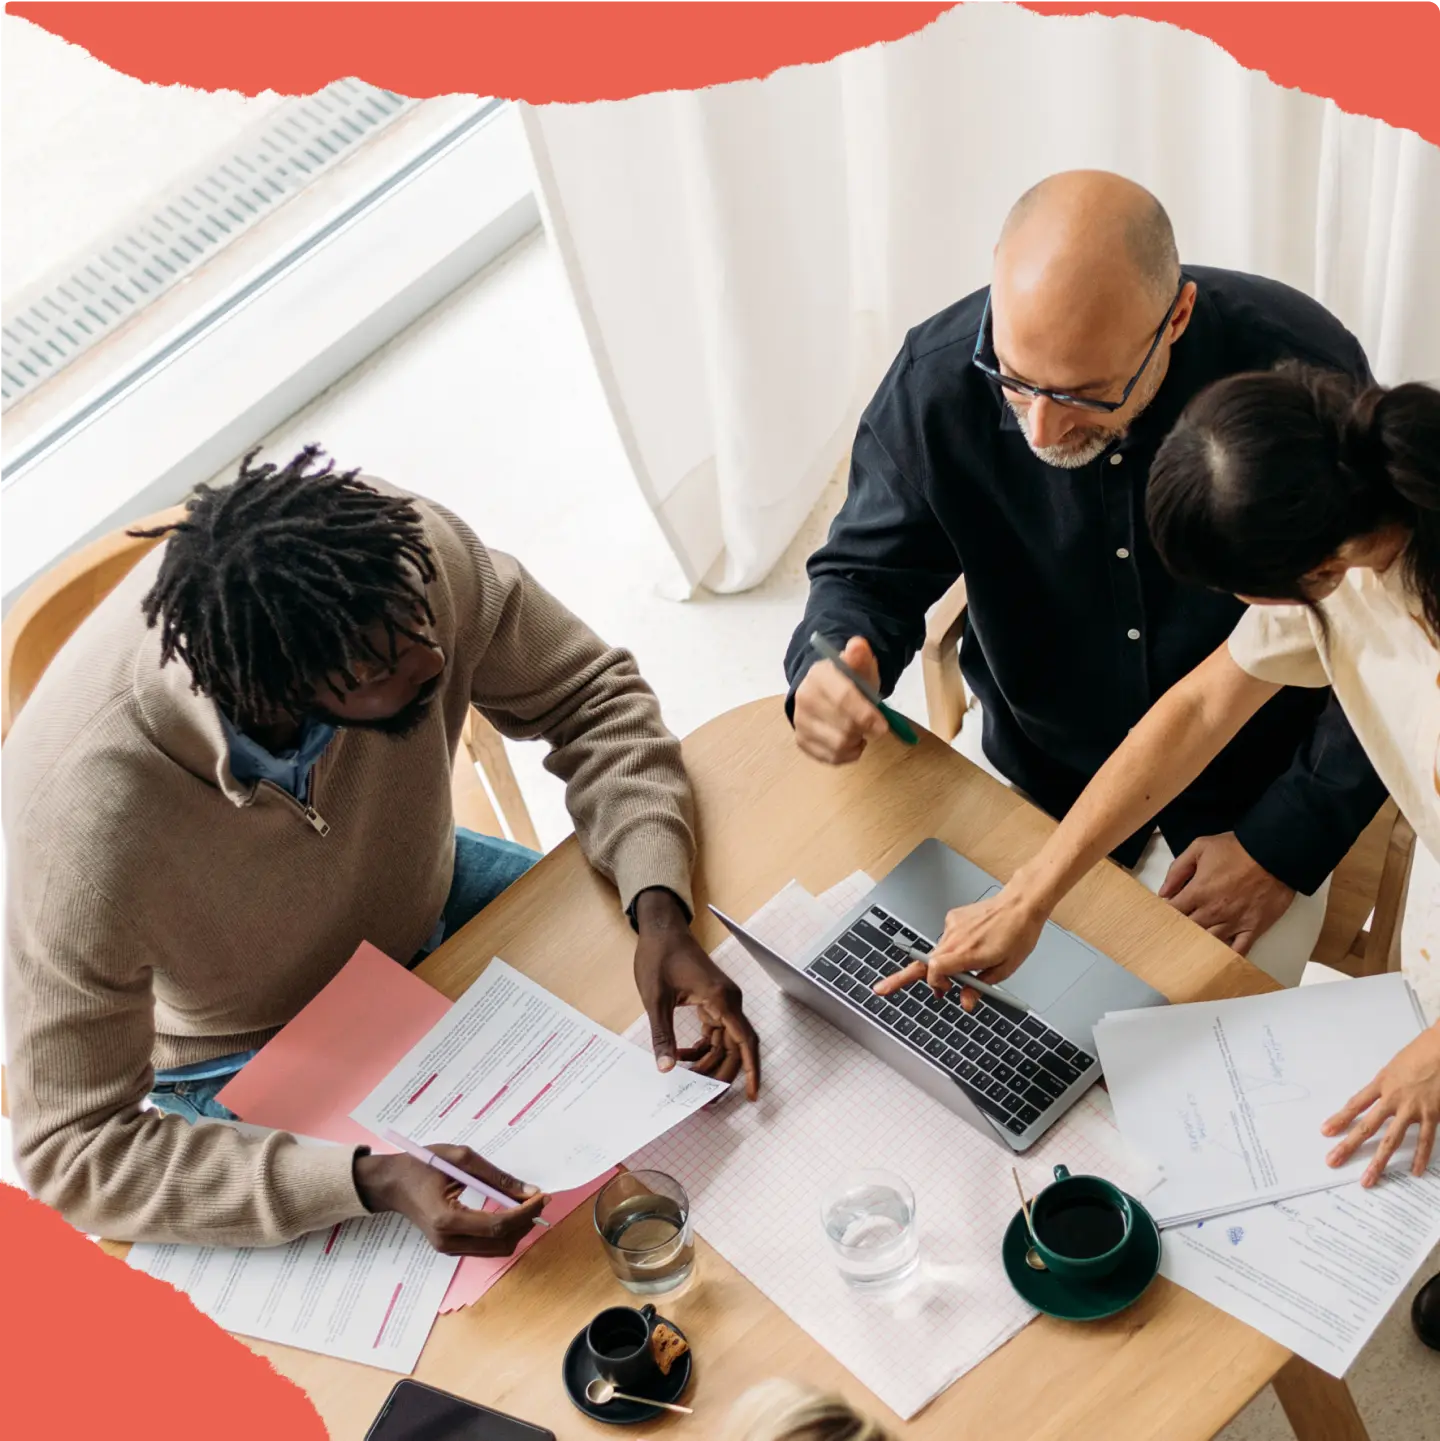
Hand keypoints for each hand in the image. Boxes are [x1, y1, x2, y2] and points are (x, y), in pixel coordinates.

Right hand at [354, 1145, 548, 1255]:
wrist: (392, 1183)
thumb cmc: (422, 1165)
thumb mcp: (461, 1160)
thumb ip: (496, 1177)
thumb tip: (529, 1191)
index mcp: (446, 1219)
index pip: (497, 1225)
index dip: (525, 1213)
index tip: (543, 1196)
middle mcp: (447, 1241)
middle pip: (501, 1242)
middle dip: (525, 1222)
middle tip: (539, 1199)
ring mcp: (447, 1249)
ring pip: (496, 1249)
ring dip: (517, 1230)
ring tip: (527, 1205)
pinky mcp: (449, 1248)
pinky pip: (485, 1247)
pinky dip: (503, 1233)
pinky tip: (509, 1213)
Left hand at [633, 889, 760, 1099]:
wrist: (662, 929)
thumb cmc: (660, 957)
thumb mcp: (656, 999)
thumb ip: (662, 1035)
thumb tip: (665, 1068)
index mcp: (721, 999)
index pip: (744, 1041)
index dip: (750, 1070)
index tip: (751, 1095)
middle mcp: (728, 1001)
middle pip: (736, 1047)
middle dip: (722, 1075)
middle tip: (706, 1099)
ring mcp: (722, 1001)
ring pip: (725, 1042)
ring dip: (710, 1063)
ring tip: (689, 1082)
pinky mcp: (712, 1001)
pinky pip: (715, 1032)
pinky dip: (702, 1047)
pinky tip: (682, 1057)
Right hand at [793, 636, 887, 763]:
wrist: (824, 690)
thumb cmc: (848, 680)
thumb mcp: (859, 666)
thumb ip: (860, 656)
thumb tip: (858, 644)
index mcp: (819, 676)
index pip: (844, 698)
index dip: (866, 715)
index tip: (883, 727)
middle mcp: (804, 699)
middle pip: (843, 727)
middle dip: (864, 729)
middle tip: (873, 725)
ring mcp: (800, 722)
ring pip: (838, 746)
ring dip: (857, 742)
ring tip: (861, 731)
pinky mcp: (801, 741)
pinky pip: (831, 758)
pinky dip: (848, 754)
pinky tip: (852, 741)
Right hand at [875, 885, 1047, 1000]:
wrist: (1020, 904)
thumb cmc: (1017, 935)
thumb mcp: (1005, 969)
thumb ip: (981, 987)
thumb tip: (966, 1002)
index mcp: (968, 953)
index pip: (934, 970)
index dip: (934, 984)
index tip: (941, 993)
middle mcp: (955, 939)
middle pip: (923, 963)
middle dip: (902, 977)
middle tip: (881, 989)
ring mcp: (951, 926)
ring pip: (938, 953)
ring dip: (944, 964)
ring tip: (970, 964)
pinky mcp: (952, 917)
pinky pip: (947, 939)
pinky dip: (954, 947)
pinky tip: (974, 943)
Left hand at [1159, 832, 1293, 955]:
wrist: (1275, 853)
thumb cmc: (1239, 849)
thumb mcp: (1200, 847)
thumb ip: (1177, 870)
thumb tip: (1163, 891)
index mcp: (1198, 892)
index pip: (1172, 912)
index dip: (1165, 915)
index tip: (1163, 916)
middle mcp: (1213, 911)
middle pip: (1188, 930)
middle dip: (1179, 931)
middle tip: (1174, 932)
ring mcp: (1234, 922)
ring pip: (1209, 942)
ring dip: (1199, 944)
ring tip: (1192, 947)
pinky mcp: (1253, 927)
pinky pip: (1239, 949)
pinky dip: (1228, 956)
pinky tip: (1219, 958)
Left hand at [1321, 1025, 1439, 1185]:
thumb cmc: (1421, 1052)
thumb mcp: (1395, 1066)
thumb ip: (1386, 1085)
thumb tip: (1378, 1100)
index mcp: (1380, 1083)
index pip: (1354, 1105)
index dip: (1339, 1119)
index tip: (1325, 1132)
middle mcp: (1392, 1098)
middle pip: (1366, 1126)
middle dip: (1348, 1146)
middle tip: (1332, 1161)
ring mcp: (1412, 1108)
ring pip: (1391, 1139)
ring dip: (1378, 1161)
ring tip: (1367, 1179)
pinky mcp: (1433, 1114)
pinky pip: (1426, 1140)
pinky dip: (1421, 1157)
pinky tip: (1415, 1171)